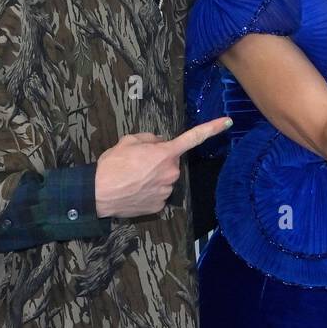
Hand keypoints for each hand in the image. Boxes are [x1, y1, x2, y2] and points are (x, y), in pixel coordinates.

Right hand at [95, 117, 232, 217]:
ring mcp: (167, 190)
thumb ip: (149, 139)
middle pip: (171, 162)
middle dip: (159, 160)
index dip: (212, 128)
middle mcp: (171, 172)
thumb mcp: (128, 141)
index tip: (228, 121)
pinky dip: (149, 192)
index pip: (194, 137)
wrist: (98, 193)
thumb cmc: (112, 164)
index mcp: (165, 153)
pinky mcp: (160, 205)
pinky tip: (135, 191)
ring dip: (154, 177)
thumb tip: (159, 143)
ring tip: (133, 178)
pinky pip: (159, 194)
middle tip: (138, 163)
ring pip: (165, 179)